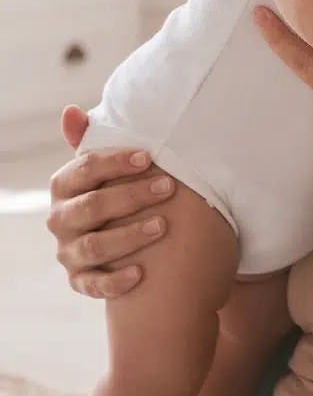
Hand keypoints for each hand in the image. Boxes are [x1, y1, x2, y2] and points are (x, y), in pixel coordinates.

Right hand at [47, 106, 173, 297]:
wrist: (118, 232)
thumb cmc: (115, 186)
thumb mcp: (106, 163)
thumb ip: (90, 138)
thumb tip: (71, 110)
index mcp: (64, 186)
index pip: (85, 170)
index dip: (116, 162)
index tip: (150, 156)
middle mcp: (61, 219)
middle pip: (92, 207)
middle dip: (132, 196)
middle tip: (168, 187)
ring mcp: (68, 251)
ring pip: (94, 246)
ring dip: (128, 236)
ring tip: (163, 225)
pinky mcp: (79, 279)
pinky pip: (93, 284)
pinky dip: (115, 281)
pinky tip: (141, 273)